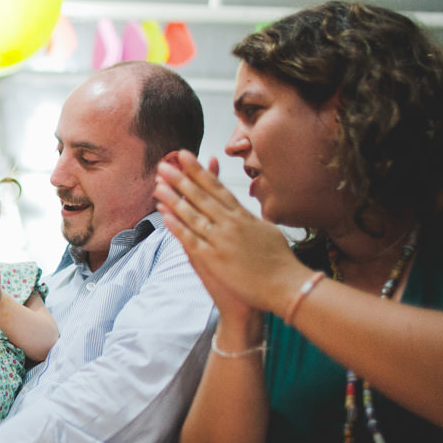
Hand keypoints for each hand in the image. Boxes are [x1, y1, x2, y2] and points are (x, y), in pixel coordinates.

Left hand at [154, 152, 298, 316]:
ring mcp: (221, 240)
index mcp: (244, 216)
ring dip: (173, 199)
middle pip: (201, 196)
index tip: (185, 157)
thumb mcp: (267, 232)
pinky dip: (177, 227)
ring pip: (192, 214)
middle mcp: (231, 223)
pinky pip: (191, 240)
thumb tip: (241, 211)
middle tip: (164, 164)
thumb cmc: (279, 262)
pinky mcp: (214, 259)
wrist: (285, 285)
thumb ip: (250, 220)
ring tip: (158, 184)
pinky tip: (164, 215)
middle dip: (181, 179)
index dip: (199, 171)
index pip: (217, 188)